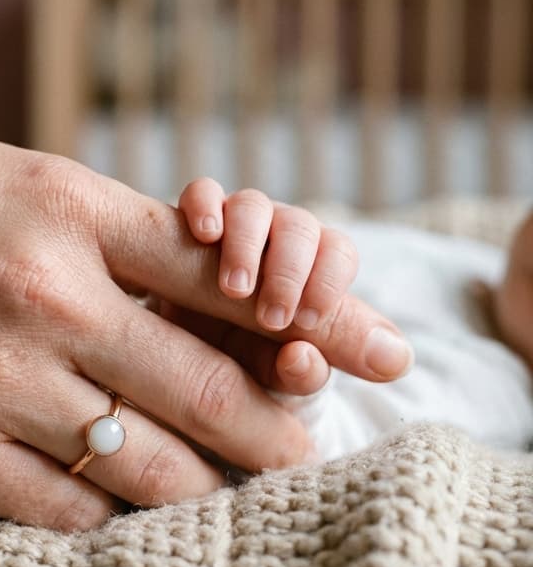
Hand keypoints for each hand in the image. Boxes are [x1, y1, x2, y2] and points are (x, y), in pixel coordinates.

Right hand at [0, 122, 413, 531]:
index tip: (347, 357)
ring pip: (153, 467)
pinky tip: (115, 501)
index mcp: (69, 210)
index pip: (230, 280)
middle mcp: (46, 296)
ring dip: (202, 483)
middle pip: (214, 389)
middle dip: (277, 431)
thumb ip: (103, 232)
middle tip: (299, 450)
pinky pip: (67, 507)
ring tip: (220, 486)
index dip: (309, 324)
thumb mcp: (6, 177)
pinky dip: (108, 512)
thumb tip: (200, 288)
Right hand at [177, 178, 380, 395]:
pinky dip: (206, 205)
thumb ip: (319, 369)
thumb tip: (396, 362)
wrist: (169, 351)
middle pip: (300, 227)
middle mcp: (276, 238)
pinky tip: (205, 234)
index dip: (329, 282)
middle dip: (290, 272)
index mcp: (310, 269)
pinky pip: (203, 193)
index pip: (338, 252)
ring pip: (253, 206)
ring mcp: (233, 224)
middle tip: (272, 318)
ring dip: (247, 245)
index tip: (308, 320)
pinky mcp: (192, 220)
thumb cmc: (236, 363)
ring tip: (235, 288)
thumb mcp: (272, 373)